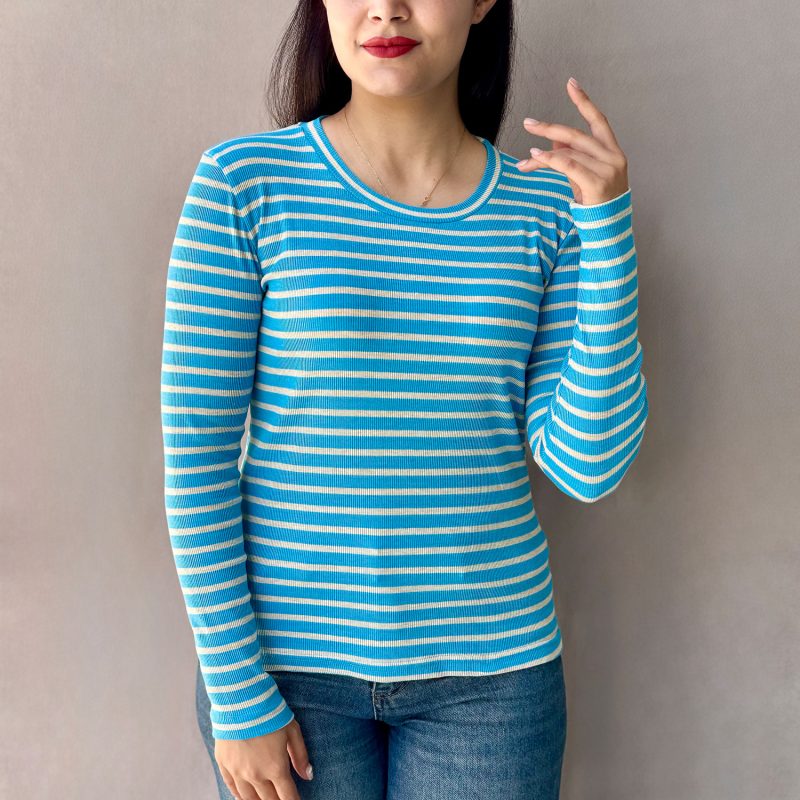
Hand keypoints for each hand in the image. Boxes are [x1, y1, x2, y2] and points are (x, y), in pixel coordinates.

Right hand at [214, 718, 312, 799]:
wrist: (241, 700)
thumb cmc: (270, 713)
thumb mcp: (292, 730)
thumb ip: (300, 755)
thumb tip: (307, 775)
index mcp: (275, 767)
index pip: (287, 797)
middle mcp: (256, 775)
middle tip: (281, 797)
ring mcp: (237, 772)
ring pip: (249, 798)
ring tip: (265, 799)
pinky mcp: (224, 764)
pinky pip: (231, 787)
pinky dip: (238, 795)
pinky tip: (243, 797)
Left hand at [516, 76, 628, 205]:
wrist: (609, 229)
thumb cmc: (596, 202)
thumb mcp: (583, 175)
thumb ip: (571, 155)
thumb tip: (552, 138)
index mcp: (612, 151)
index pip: (598, 120)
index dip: (584, 101)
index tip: (570, 83)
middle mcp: (613, 156)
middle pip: (577, 135)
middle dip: (550, 128)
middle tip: (528, 124)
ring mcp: (608, 169)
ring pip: (570, 152)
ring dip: (544, 153)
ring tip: (526, 157)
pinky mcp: (598, 182)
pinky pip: (570, 166)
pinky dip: (552, 159)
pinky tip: (536, 157)